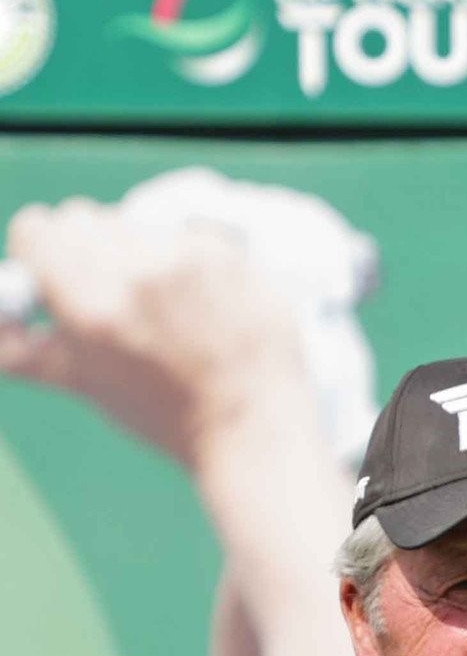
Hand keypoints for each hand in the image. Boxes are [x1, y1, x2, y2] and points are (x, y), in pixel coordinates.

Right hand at [0, 196, 306, 464]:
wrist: (255, 436)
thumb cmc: (167, 416)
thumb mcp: (86, 384)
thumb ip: (22, 350)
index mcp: (90, 303)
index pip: (37, 228)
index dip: (43, 255)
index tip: (61, 279)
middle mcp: (137, 272)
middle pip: (84, 219)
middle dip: (91, 253)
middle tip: (118, 300)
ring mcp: (190, 260)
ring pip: (138, 225)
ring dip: (143, 255)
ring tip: (170, 312)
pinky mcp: (233, 257)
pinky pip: (191, 237)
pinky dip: (192, 264)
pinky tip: (208, 309)